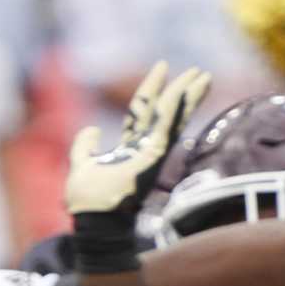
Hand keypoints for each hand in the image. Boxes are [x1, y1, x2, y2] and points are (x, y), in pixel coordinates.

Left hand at [66, 61, 210, 217]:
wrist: (93, 219)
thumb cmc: (88, 201)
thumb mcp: (81, 165)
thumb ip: (84, 147)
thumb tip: (91, 129)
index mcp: (128, 148)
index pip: (142, 111)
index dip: (151, 88)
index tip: (162, 66)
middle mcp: (144, 149)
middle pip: (165, 112)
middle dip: (180, 89)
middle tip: (197, 70)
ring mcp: (151, 154)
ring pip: (172, 118)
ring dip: (188, 96)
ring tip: (203, 76)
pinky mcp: (153, 159)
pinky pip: (165, 128)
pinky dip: (174, 109)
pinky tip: (184, 91)